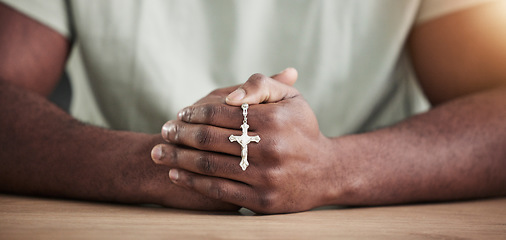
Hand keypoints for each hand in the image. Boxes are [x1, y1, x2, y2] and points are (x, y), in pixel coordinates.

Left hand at [152, 69, 341, 213]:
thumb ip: (261, 85)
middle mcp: (271, 149)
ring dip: (177, 158)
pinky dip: (192, 182)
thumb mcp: (291, 98)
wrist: (326, 173)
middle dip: (180, 134)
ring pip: (209, 166)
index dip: (195, 113)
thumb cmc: (302, 130)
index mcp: (276, 120)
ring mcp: (265, 178)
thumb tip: (229, 96)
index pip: (222, 114)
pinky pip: (218, 191)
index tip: (180, 113)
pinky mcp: (261, 202)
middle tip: (163, 130)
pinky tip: (175, 174)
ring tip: (158, 151)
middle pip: (210, 140)